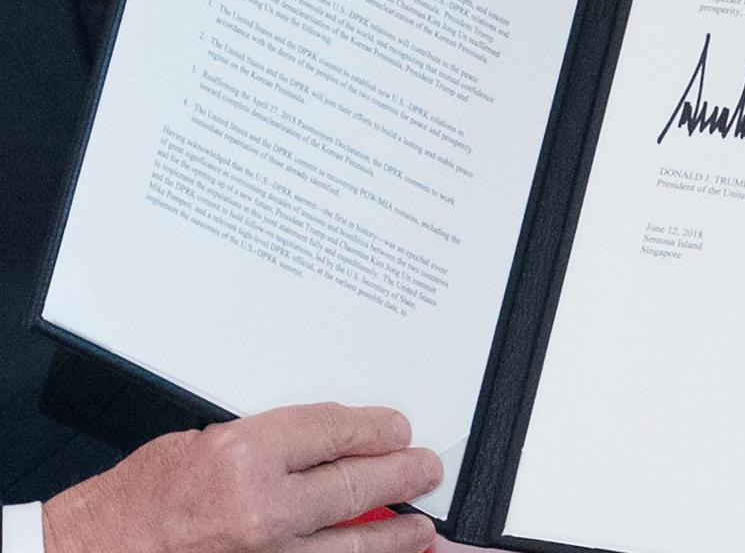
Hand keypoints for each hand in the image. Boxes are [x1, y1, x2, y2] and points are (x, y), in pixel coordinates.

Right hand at [42, 403, 442, 552]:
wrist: (95, 550)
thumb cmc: (142, 496)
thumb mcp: (206, 440)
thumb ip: (270, 442)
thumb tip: (328, 443)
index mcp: (246, 456)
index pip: (335, 432)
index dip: (376, 428)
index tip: (397, 428)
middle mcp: (263, 507)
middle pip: (356, 483)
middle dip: (400, 473)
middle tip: (425, 467)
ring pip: (354, 540)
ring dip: (395, 532)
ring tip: (421, 524)